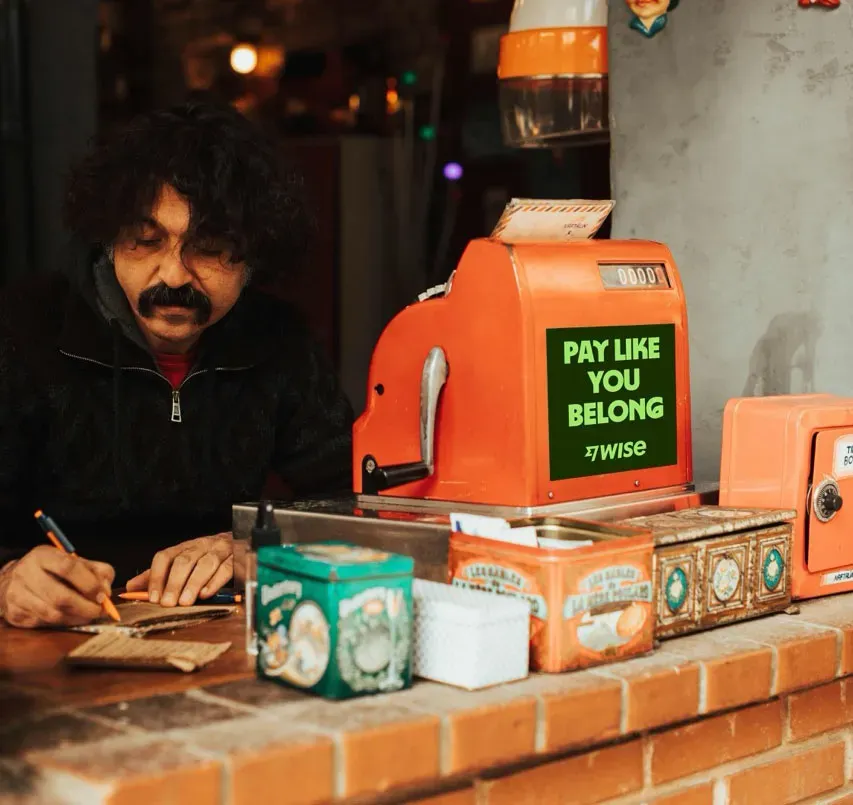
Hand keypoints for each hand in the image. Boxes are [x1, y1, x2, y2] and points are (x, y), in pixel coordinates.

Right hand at [0, 546, 114, 628]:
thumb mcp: (73, 561)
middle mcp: (26, 573)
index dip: (89, 584)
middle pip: (61, 597)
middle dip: (85, 607)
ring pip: (53, 614)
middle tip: (99, 610)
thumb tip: (106, 590)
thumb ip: (96, 570)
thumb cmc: (52, 570)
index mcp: (42, 556)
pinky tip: (70, 617)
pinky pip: (44, 623)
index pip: (68, 567)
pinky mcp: (15, 613)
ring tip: (87, 614)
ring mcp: (17, 595)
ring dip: (76, 617)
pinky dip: (62, 623)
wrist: (16, 580)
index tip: (102, 595)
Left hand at [126, 533, 232, 606]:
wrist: (239, 542)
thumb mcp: (180, 562)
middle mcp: (201, 546)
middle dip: (174, 582)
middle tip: (168, 602)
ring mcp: (220, 551)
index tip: (153, 596)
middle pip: (185, 561)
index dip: (157, 576)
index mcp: (185, 547)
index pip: (166, 557)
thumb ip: (158, 574)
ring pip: (206, 564)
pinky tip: (206, 594)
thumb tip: (131, 587)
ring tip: (185, 601)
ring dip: (193, 584)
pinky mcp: (235, 559)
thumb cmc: (206, 556)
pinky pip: (226, 569)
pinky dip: (215, 582)